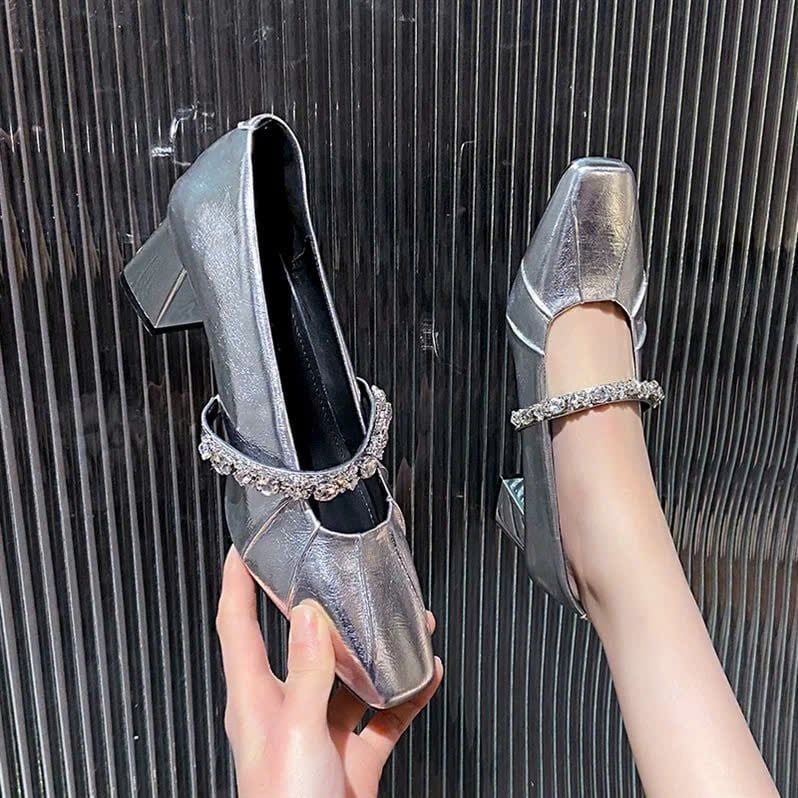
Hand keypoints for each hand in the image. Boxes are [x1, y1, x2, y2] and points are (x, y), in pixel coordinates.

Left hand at [216, 548, 443, 797]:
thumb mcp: (294, 733)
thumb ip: (306, 673)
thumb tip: (310, 615)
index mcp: (254, 698)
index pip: (236, 621)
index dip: (236, 580)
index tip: (245, 546)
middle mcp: (284, 709)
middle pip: (302, 643)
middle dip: (325, 608)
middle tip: (345, 577)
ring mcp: (318, 734)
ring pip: (348, 677)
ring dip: (375, 651)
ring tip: (402, 624)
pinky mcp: (350, 758)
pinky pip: (382, 717)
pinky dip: (405, 695)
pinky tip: (424, 676)